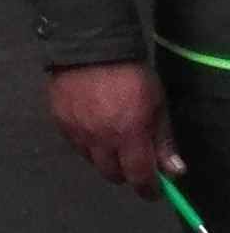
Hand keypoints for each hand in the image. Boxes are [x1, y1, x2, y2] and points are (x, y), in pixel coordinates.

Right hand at [48, 58, 182, 197]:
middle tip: (131, 159)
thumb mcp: (156, 103)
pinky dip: (85, 142)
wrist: (88, 43)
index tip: (153, 189)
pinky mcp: (59, 121)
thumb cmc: (130, 73)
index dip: (148, 189)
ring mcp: (77, 131)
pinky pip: (74, 144)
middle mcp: (101, 139)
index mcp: (129, 134)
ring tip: (109, 139)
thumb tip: (173, 172)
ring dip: (104, 157)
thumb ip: (164, 139)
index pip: (139, 177)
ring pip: (92, 161)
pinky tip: (91, 126)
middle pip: (112, 175)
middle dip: (125, 172)